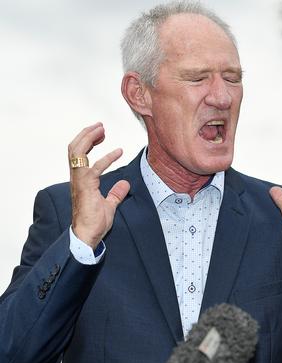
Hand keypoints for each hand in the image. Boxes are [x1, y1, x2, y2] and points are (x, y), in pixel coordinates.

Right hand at [69, 122, 129, 248]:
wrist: (87, 236)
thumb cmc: (94, 223)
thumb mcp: (110, 205)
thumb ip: (116, 193)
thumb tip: (125, 184)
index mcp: (81, 180)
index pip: (80, 155)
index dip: (90, 142)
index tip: (102, 135)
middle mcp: (77, 178)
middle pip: (75, 149)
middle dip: (86, 134)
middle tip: (100, 126)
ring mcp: (79, 182)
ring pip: (77, 152)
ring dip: (89, 138)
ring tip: (101, 129)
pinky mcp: (85, 187)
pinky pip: (93, 168)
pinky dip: (106, 158)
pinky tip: (119, 152)